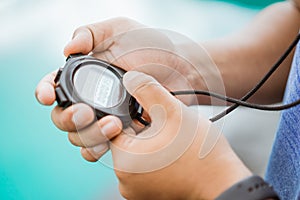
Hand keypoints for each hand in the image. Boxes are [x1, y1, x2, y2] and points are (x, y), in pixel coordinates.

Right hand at [35, 17, 223, 160]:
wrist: (182, 68)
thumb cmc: (152, 45)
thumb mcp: (119, 29)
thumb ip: (90, 33)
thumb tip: (66, 49)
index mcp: (84, 74)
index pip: (53, 85)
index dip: (44, 91)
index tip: (48, 97)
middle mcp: (90, 97)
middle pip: (62, 116)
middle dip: (69, 118)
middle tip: (86, 113)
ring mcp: (104, 117)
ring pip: (79, 136)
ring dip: (87, 135)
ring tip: (113, 125)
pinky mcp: (120, 132)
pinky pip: (99, 148)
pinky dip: (97, 150)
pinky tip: (109, 143)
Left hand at [107, 71, 250, 198]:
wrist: (221, 181)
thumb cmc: (200, 153)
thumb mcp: (172, 112)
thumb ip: (147, 90)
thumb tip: (130, 78)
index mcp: (125, 161)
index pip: (113, 128)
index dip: (132, 115)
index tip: (151, 116)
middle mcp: (125, 181)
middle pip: (125, 142)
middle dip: (142, 130)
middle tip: (165, 130)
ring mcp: (136, 190)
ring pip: (135, 155)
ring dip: (149, 144)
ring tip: (170, 143)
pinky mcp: (147, 194)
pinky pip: (143, 168)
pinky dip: (153, 158)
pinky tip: (170, 154)